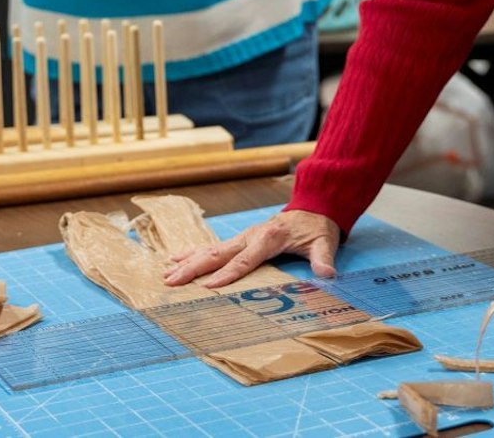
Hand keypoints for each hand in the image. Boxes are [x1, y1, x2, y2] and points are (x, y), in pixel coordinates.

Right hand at [164, 210, 340, 288]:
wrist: (314, 206)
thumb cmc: (317, 228)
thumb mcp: (324, 242)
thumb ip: (323, 258)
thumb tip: (328, 274)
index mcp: (269, 238)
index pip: (245, 260)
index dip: (227, 275)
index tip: (208, 287)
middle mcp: (251, 235)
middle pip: (218, 253)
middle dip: (194, 268)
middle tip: (172, 281)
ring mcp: (243, 236)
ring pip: (210, 250)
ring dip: (188, 262)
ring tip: (166, 273)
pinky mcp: (240, 239)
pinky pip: (213, 247)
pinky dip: (193, 253)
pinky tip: (175, 259)